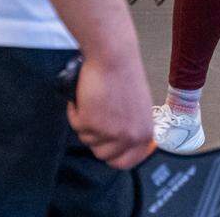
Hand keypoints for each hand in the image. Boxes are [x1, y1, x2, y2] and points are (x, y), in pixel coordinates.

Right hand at [68, 50, 154, 168]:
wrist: (113, 56)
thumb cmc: (124, 75)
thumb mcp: (139, 107)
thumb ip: (133, 127)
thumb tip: (125, 144)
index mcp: (144, 132)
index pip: (128, 162)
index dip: (115, 157)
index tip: (108, 148)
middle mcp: (129, 136)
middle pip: (103, 156)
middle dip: (96, 139)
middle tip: (97, 119)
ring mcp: (109, 132)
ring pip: (87, 141)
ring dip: (86, 124)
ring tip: (94, 102)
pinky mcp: (89, 122)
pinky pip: (75, 125)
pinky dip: (76, 111)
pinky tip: (85, 95)